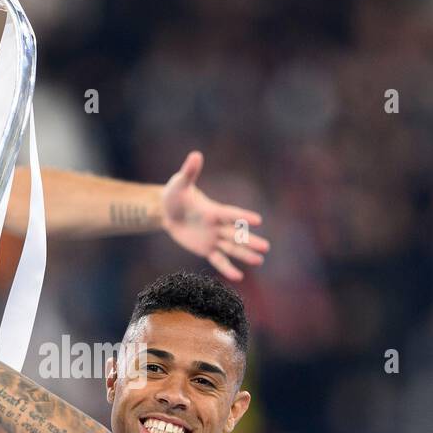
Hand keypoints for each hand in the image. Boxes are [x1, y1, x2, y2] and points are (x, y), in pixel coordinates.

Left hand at [160, 151, 268, 280]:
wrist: (167, 211)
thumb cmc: (175, 195)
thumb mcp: (179, 184)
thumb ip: (189, 172)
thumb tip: (195, 154)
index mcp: (213, 210)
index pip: (230, 214)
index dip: (243, 217)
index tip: (258, 220)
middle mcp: (217, 225)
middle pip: (236, 234)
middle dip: (249, 241)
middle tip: (266, 247)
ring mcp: (213, 238)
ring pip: (231, 248)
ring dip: (245, 254)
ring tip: (260, 261)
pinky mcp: (206, 249)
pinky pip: (218, 259)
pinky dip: (226, 268)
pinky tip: (238, 277)